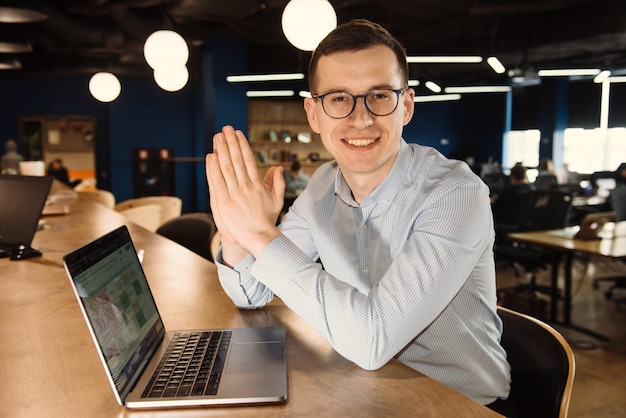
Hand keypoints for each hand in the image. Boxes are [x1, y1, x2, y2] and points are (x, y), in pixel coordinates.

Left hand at [206, 126, 284, 260]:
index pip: (248, 160)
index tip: (238, 134)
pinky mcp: (224, 202)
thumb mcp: (277, 200)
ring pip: (226, 167)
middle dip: (230, 142)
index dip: (242, 145)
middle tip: (226, 128)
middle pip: (236, 160)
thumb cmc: (267, 220)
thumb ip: (278, 183)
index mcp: (257, 184)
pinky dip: (213, 168)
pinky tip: (211, 156)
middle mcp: (245, 186)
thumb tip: (277, 168)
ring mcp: (234, 194)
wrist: (258, 238)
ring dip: (222, 150)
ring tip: (218, 137)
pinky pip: (217, 181)